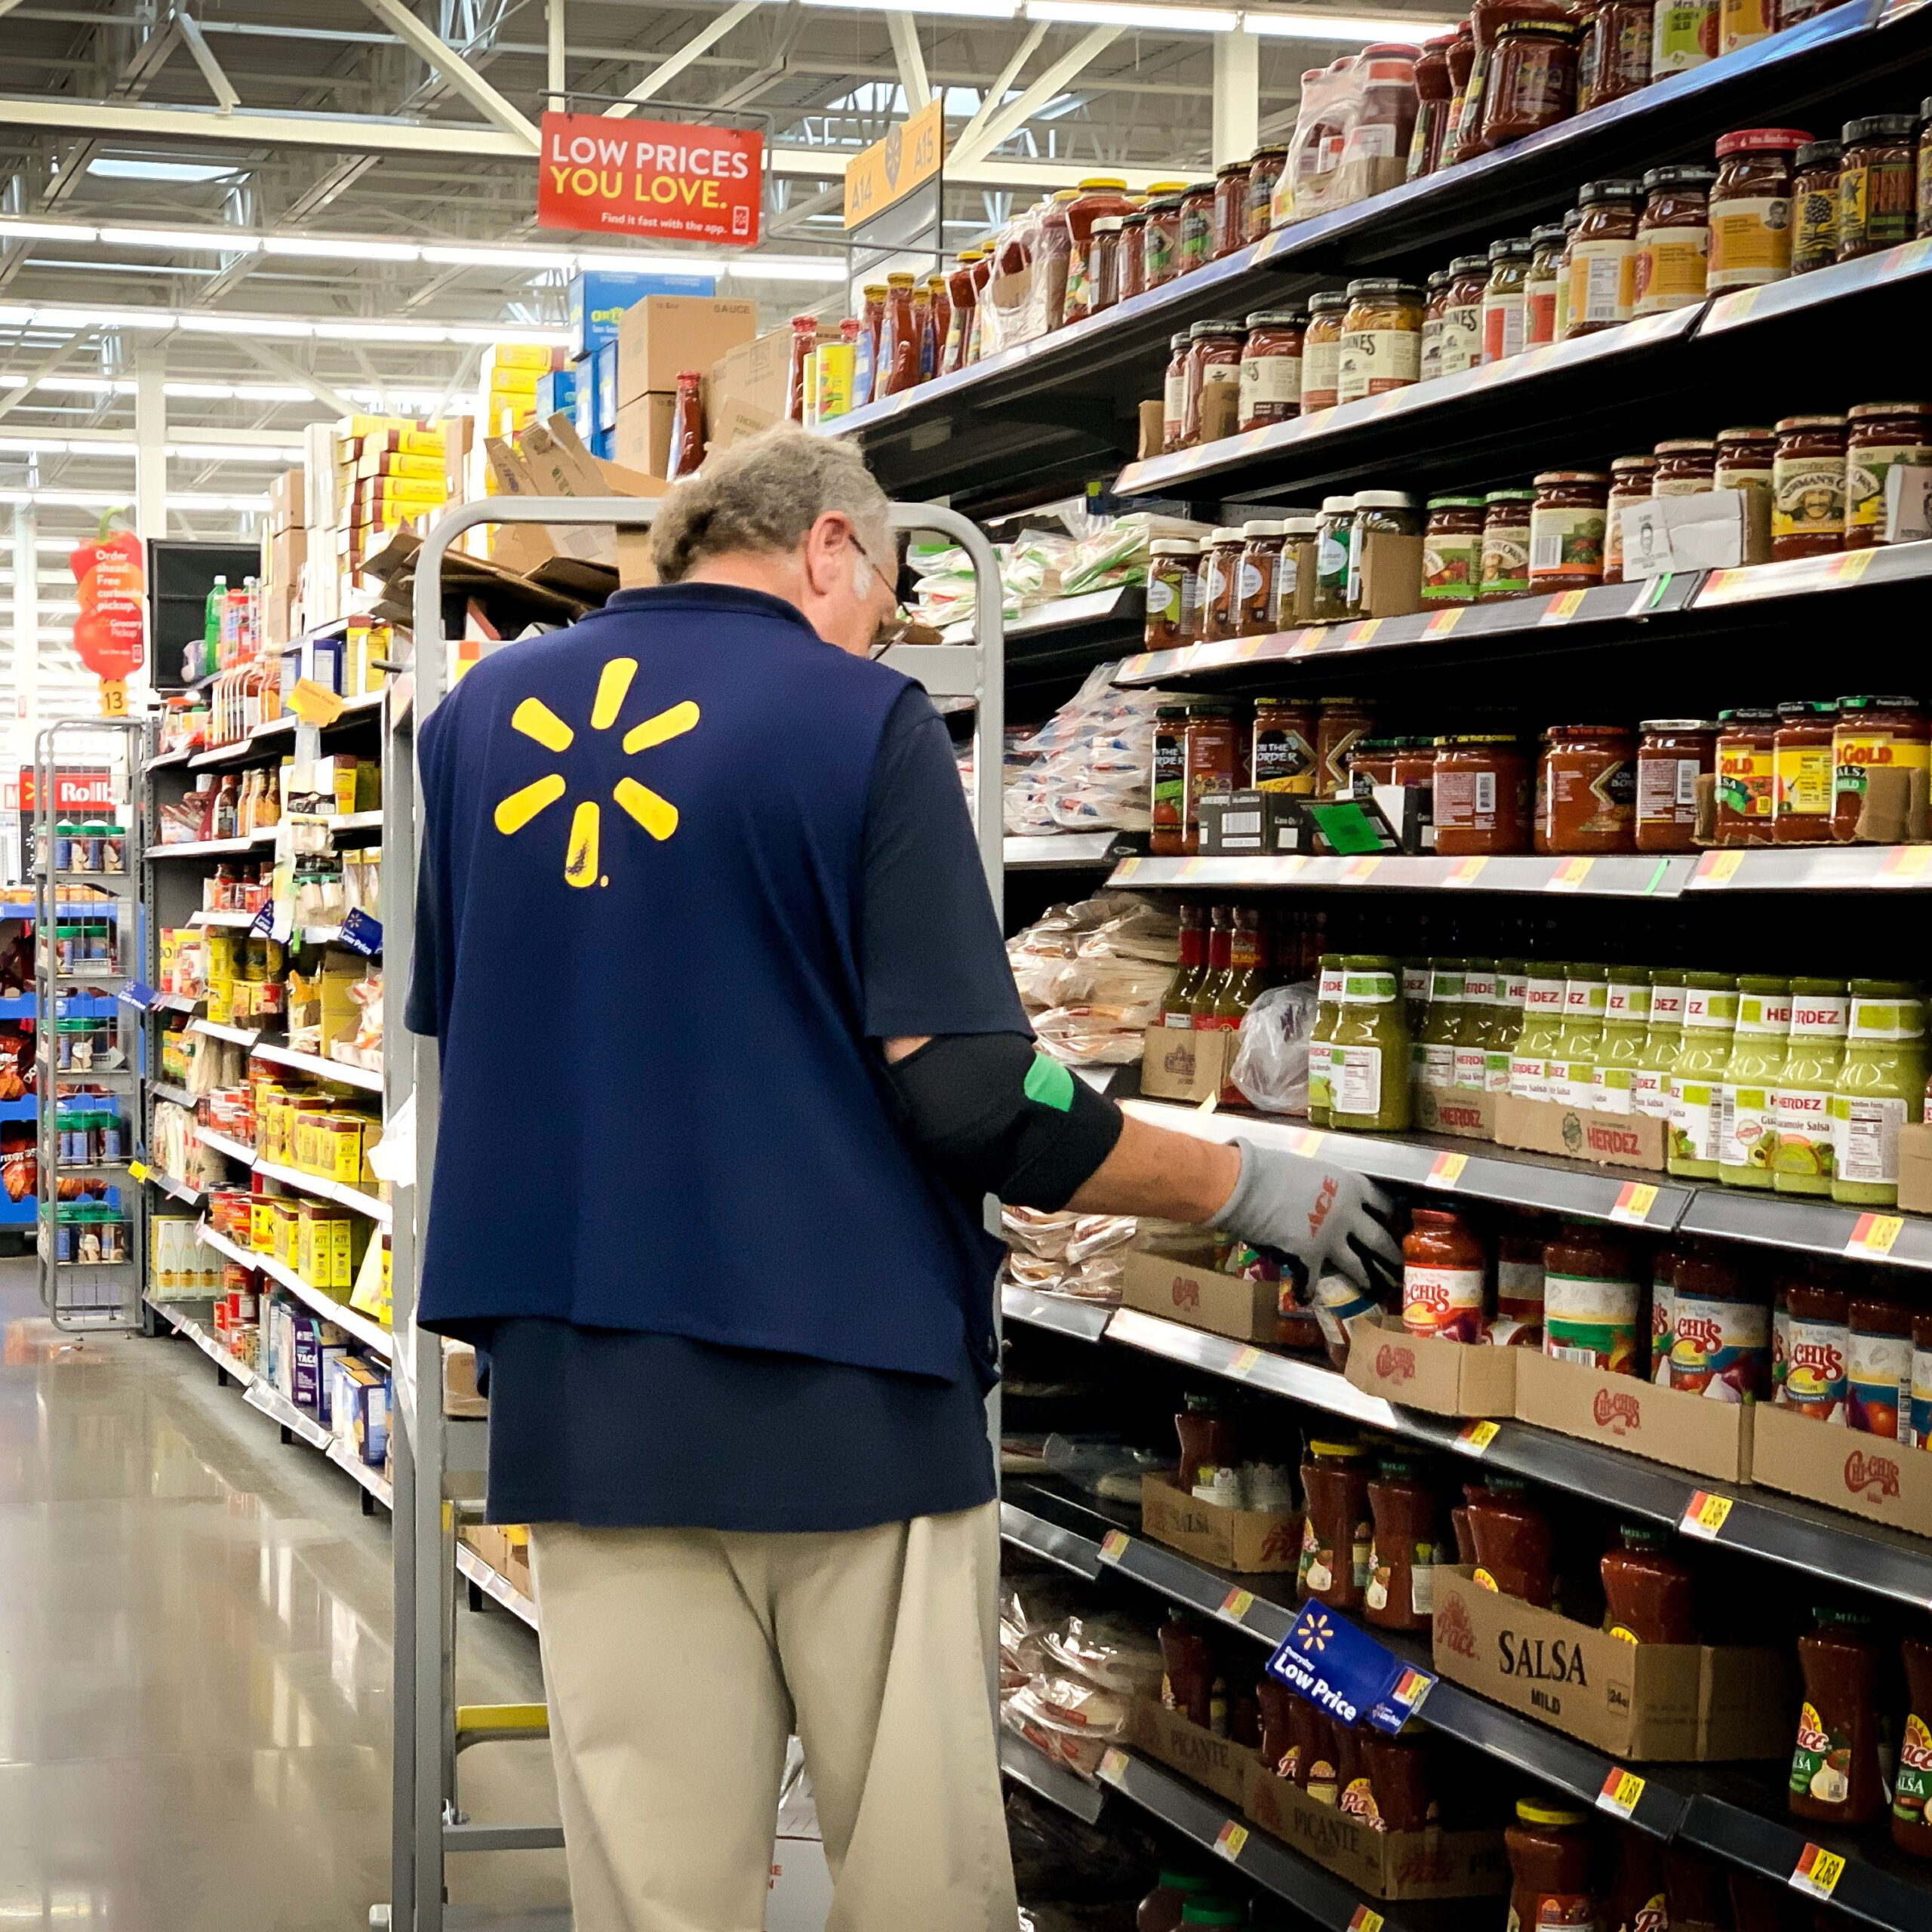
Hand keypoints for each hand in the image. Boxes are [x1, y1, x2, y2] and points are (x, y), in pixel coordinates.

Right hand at [1215, 1140, 1401, 1292]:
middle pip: (1378, 1238)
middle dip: (1390, 1253)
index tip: (1395, 1220)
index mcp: (1349, 1187)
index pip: (1380, 1201)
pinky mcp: (1310, 1259)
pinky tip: (1306, 1296)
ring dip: (1364, 1276)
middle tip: (1398, 1263)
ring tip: (1371, 1285)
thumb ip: (1323, 1187)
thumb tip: (1317, 1197)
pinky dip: (1308, 1289)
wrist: (1251, 1186)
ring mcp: (1331, 1240)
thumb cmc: (1274, 1169)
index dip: (1389, 1212)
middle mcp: (1348, 1216)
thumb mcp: (1310, 1171)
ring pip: (1355, 1264)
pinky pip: (1313, 1280)